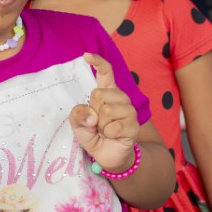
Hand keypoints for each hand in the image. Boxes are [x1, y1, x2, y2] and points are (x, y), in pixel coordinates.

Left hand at [70, 53, 139, 171]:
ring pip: (106, 110)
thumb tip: (92, 116)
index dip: (97, 62)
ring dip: (100, 125)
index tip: (86, 55)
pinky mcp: (134, 126)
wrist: (107, 156)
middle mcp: (120, 98)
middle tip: (96, 123)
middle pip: (99, 93)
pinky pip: (114, 126)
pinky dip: (107, 134)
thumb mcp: (78, 124)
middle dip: (92, 111)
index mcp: (107, 92)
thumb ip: (78, 114)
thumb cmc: (93, 135)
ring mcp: (129, 111)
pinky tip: (111, 136)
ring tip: (104, 131)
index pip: (105, 72)